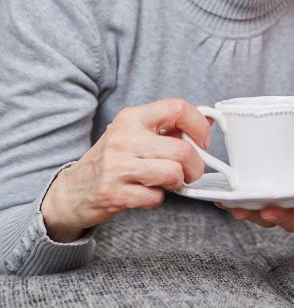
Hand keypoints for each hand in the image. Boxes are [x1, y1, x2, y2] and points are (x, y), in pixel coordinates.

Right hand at [41, 99, 210, 241]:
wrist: (71, 191)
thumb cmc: (112, 160)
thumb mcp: (137, 134)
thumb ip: (171, 128)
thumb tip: (209, 120)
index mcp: (132, 118)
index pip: (177, 108)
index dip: (199, 125)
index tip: (203, 141)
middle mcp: (123, 138)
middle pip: (182, 149)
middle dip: (196, 166)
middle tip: (191, 172)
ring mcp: (116, 166)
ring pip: (173, 173)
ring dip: (177, 182)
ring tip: (167, 182)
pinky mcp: (113, 193)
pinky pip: (156, 198)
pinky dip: (157, 199)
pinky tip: (145, 194)